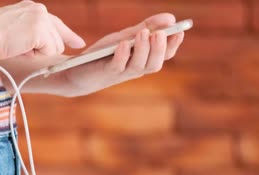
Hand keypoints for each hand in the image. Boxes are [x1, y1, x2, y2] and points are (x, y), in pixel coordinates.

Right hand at [0, 1, 84, 59]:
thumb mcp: (16, 29)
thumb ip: (33, 33)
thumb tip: (50, 47)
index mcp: (32, 8)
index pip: (56, 23)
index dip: (68, 35)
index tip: (79, 43)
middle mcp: (39, 10)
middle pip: (57, 40)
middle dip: (42, 50)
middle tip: (20, 48)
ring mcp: (41, 19)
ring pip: (54, 47)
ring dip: (37, 53)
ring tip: (18, 46)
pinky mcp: (40, 30)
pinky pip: (48, 51)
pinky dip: (34, 55)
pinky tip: (20, 48)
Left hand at [59, 13, 184, 96]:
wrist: (78, 70)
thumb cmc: (105, 54)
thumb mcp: (126, 37)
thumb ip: (146, 27)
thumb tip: (170, 17)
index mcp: (143, 60)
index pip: (164, 56)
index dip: (173, 45)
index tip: (180, 30)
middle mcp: (135, 69)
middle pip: (154, 64)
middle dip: (160, 49)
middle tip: (161, 34)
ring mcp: (121, 73)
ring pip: (138, 66)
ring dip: (143, 50)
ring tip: (144, 34)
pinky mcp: (106, 73)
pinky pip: (117, 66)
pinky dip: (122, 55)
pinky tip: (124, 44)